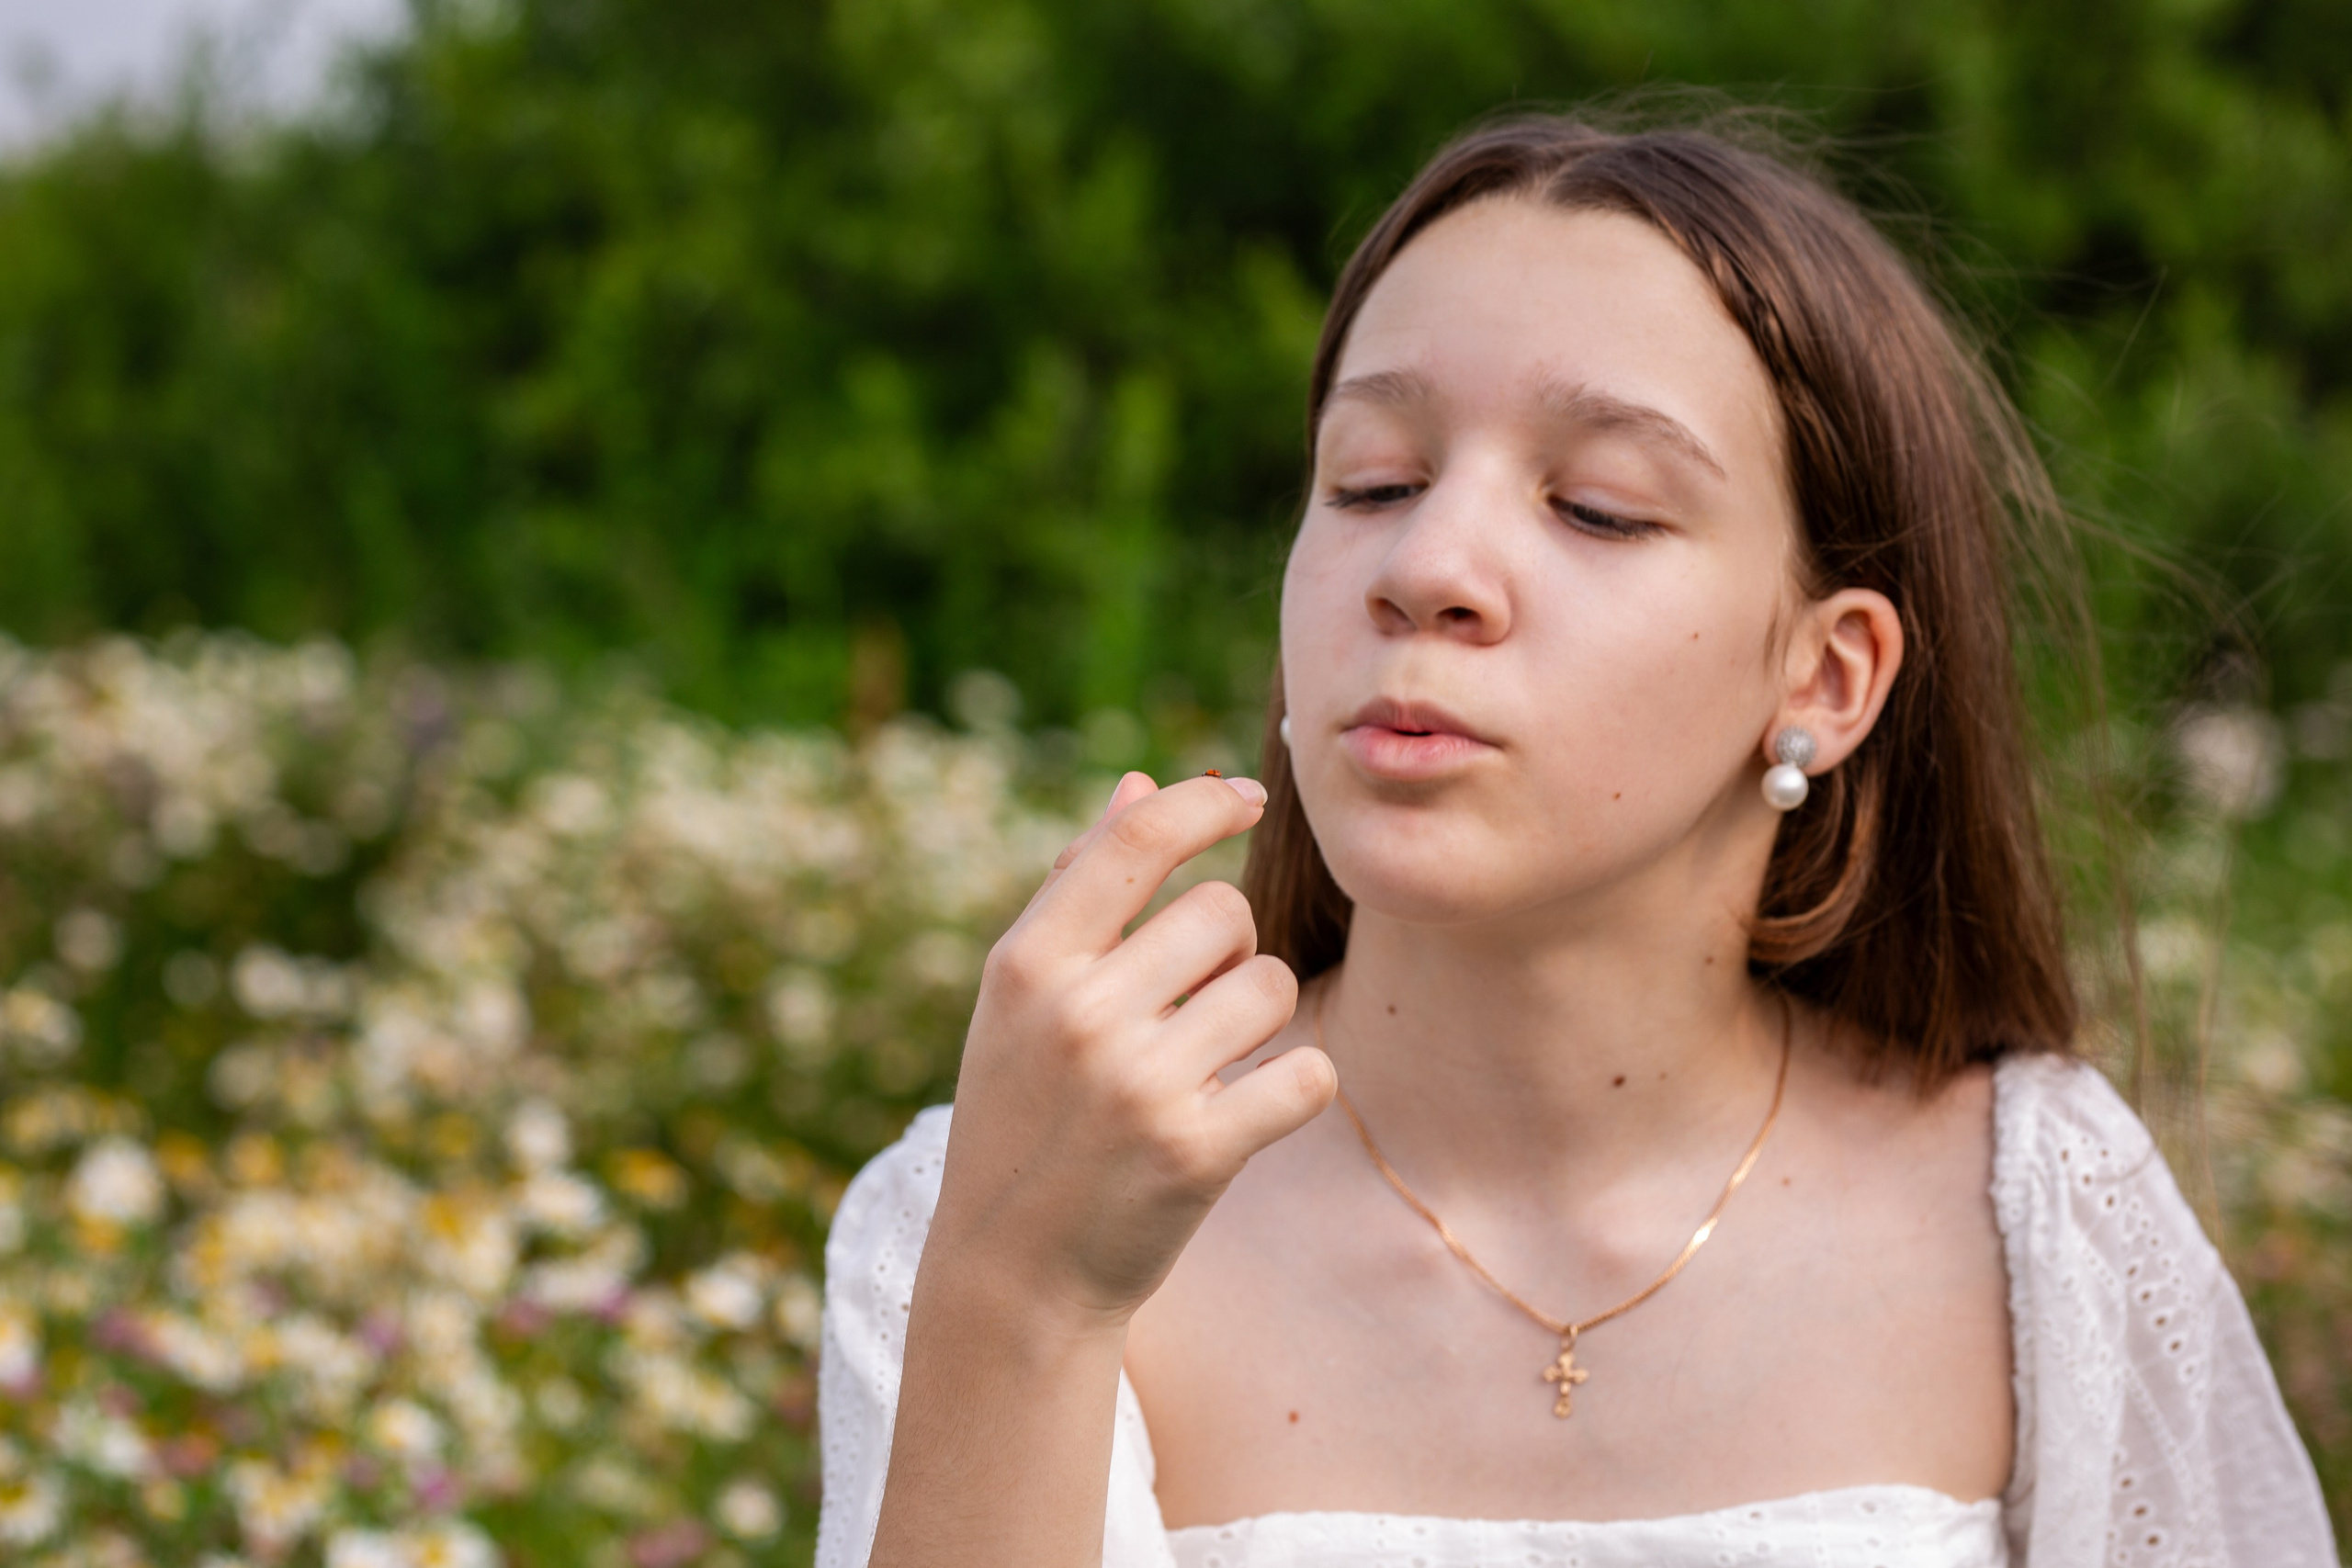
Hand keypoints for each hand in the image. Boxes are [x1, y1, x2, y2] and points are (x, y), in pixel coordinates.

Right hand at [926, 770, 1337, 1325]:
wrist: (1014, 1271)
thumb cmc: (1023, 1113)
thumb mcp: (1019, 999)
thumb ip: (1078, 887)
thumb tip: (1141, 785)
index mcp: (1028, 963)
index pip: (1137, 840)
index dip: (1206, 803)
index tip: (1249, 798)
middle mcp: (1079, 1013)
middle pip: (1224, 912)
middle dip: (1228, 950)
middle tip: (1192, 1004)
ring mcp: (1138, 1084)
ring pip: (1270, 986)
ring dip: (1259, 1019)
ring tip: (1209, 1062)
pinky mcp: (1197, 1150)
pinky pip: (1305, 1072)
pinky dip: (1293, 1086)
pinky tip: (1250, 1108)